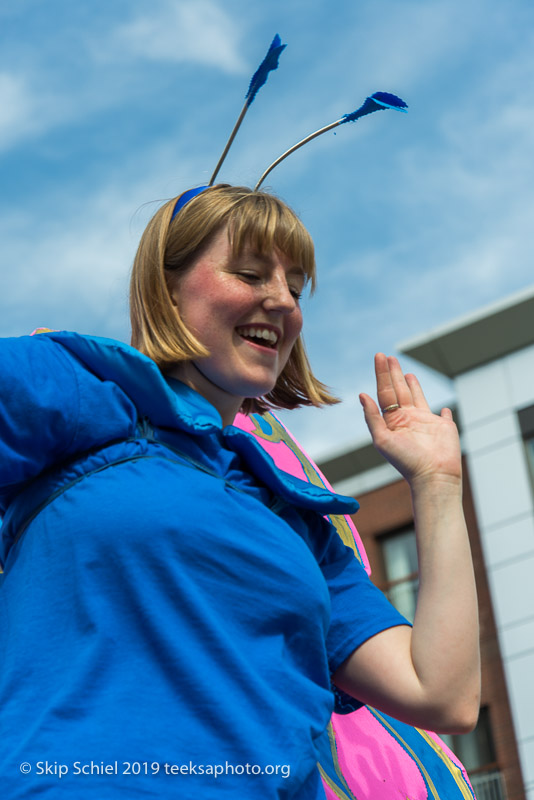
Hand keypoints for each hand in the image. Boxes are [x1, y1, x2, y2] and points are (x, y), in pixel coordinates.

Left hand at [359, 354, 461, 487]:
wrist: (433, 476)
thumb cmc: (406, 461)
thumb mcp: (383, 439)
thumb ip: (372, 417)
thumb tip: (362, 395)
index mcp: (392, 421)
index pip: (385, 392)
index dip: (382, 374)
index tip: (379, 356)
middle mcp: (407, 419)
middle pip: (398, 391)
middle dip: (393, 374)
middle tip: (388, 357)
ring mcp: (426, 422)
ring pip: (417, 398)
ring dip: (412, 385)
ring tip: (406, 372)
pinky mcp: (444, 427)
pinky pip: (442, 415)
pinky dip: (443, 411)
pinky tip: (442, 408)